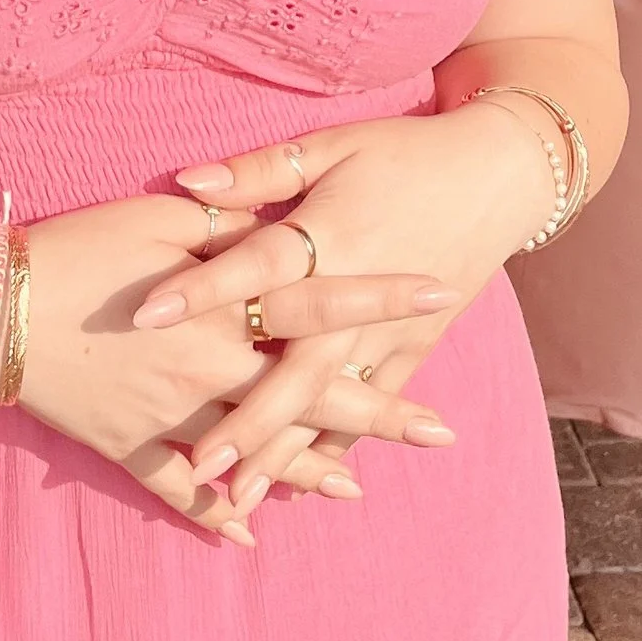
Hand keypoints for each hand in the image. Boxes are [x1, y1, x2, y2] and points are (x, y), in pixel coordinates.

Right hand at [15, 194, 461, 544]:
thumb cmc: (81, 245)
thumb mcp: (161, 218)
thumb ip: (229, 224)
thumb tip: (282, 220)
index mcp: (225, 304)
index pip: (324, 298)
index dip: (384, 297)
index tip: (444, 294)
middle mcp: (210, 367)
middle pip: (310, 392)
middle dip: (379, 412)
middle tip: (442, 432)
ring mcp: (172, 416)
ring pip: (256, 451)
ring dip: (310, 470)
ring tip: (360, 488)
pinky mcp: (130, 446)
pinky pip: (179, 490)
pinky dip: (214, 513)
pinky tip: (249, 534)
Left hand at [146, 106, 557, 508]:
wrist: (496, 177)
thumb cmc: (403, 154)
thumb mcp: (332, 147)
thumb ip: (259, 171)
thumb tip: (188, 179)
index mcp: (328, 237)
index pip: (253, 268)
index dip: (200, 290)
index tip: (145, 317)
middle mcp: (354, 297)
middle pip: (294, 368)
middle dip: (248, 420)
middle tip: (199, 462)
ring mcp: (386, 334)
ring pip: (329, 404)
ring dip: (286, 450)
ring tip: (239, 493)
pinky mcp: (411, 350)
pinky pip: (370, 406)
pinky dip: (338, 446)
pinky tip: (302, 485)